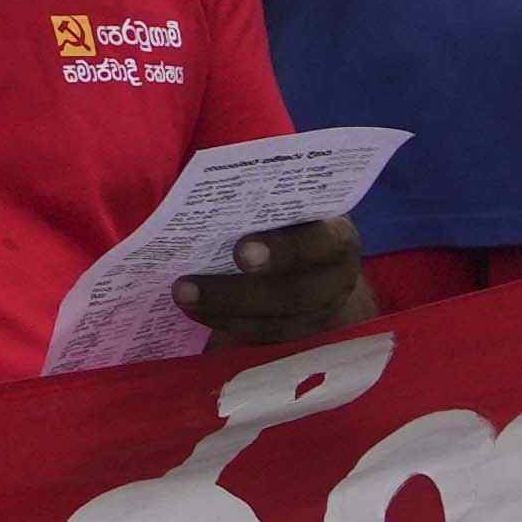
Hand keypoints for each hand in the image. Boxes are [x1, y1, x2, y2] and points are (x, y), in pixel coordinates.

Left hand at [190, 218, 378, 349]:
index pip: (321, 242)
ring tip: (182, 297)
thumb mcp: (293, 204)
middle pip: (294, 294)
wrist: (326, 265)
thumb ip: (265, 200)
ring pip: (275, 323)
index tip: (239, 252)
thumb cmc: (298, 222)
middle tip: (185, 286)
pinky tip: (194, 312)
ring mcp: (321, 314)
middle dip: (237, 293)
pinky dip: (226, 326)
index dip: (283, 250)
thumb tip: (205, 182)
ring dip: (223, 312)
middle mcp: (337, 279)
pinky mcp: (301, 336)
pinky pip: (264, 339)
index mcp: (339, 236)